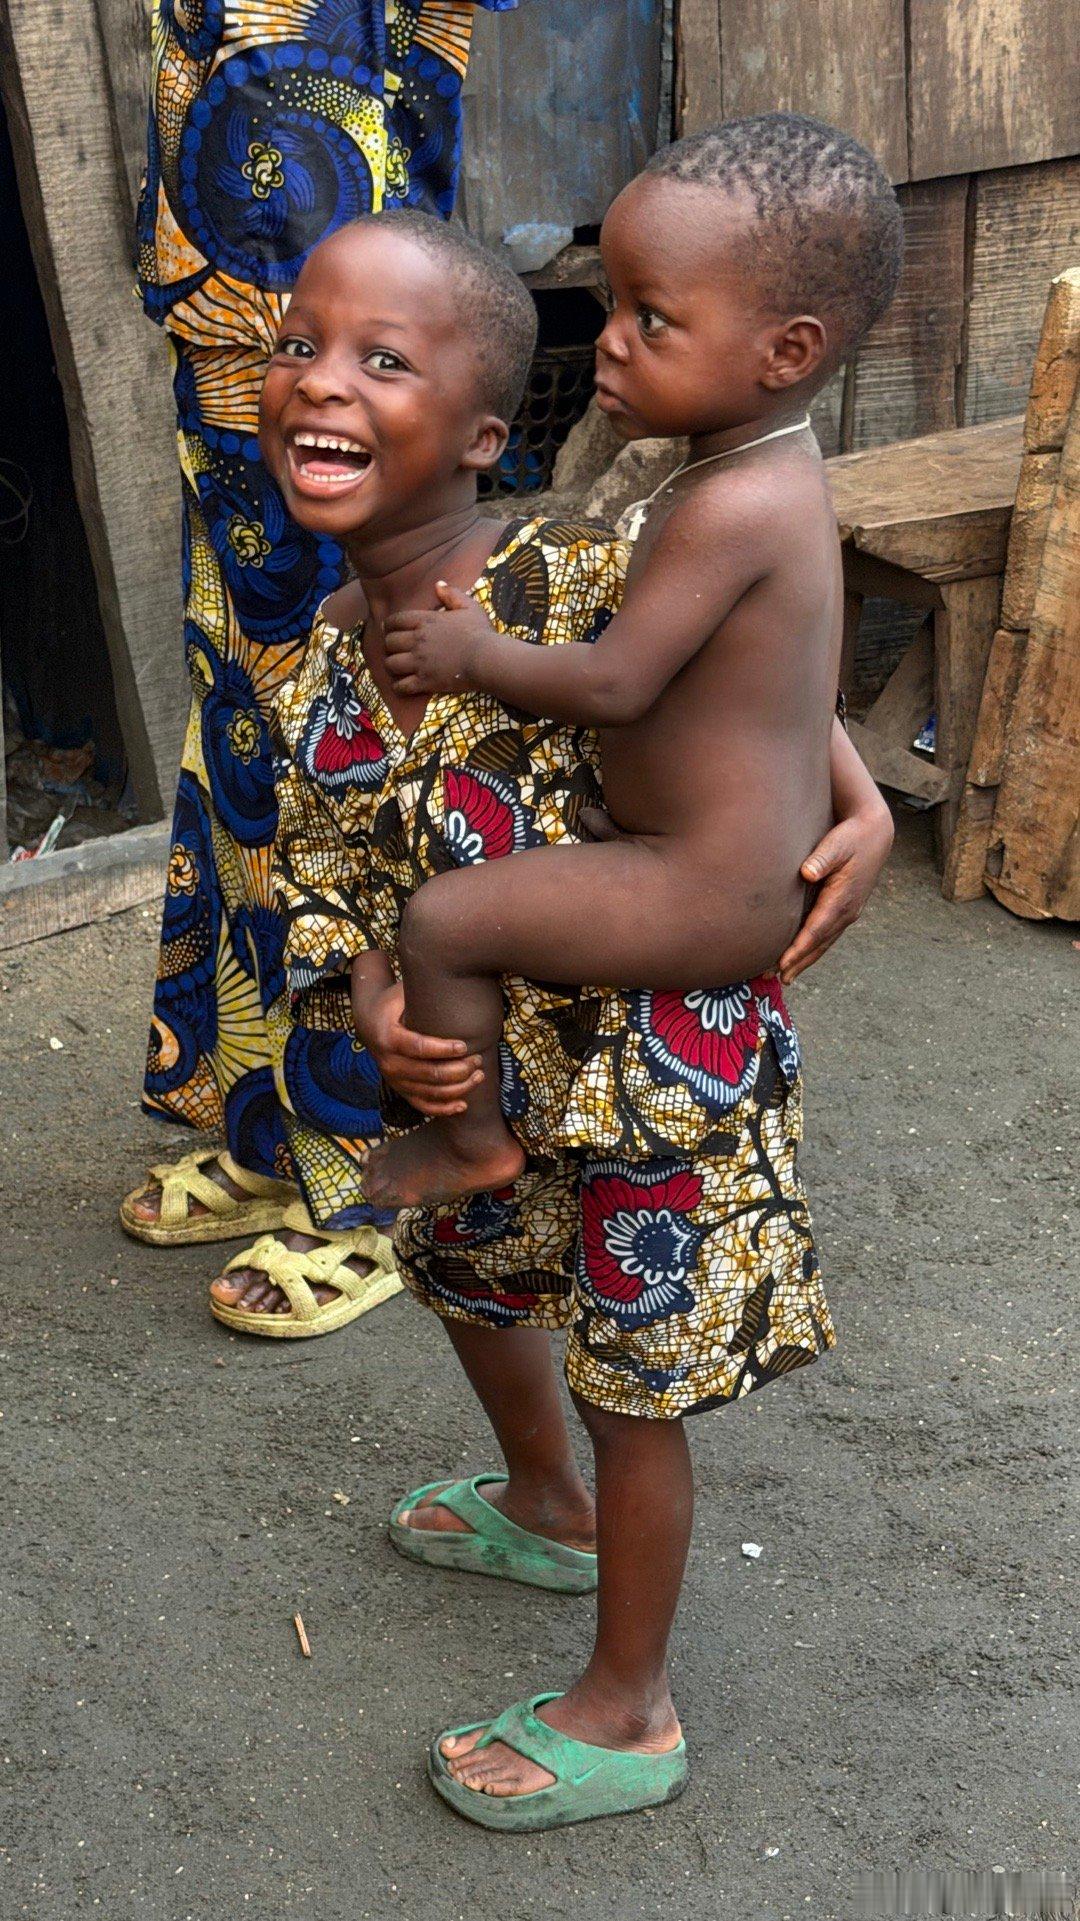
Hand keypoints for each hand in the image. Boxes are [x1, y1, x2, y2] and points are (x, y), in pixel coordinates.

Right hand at [353, 979, 482, 1116]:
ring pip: (429, 1092)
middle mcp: (388, 1063)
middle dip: (457, 1070)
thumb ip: (423, 991)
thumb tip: (454, 978)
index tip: (464, 1045)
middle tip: (478, 1059)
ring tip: (479, 1076)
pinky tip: (463, 1105)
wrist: (368, 1021)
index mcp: (388, 1037)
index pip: (418, 1048)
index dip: (443, 1049)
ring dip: (457, 1088)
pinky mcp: (400, 1089)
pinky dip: (443, 1108)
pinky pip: (422, 1105)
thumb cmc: (393, 1002)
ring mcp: (394, 1079)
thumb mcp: (403, 991)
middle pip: (427, 1074)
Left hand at [383, 582, 495, 695]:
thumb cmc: (480, 632)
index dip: (390, 624)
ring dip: (392, 665)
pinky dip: (399, 687)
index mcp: (425, 621)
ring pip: (391, 664)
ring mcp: (419, 663)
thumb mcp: (469, 607)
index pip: (395, 620)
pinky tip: (402, 685)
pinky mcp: (424, 682)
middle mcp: (417, 641)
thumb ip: (452, 594)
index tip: (390, 628)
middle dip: (390, 645)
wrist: (487, 659)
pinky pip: (401, 686)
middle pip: (389, 642)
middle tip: (396, 648)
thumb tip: (438, 584)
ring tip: (398, 666)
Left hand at [778, 802, 893, 983]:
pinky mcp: (845, 911)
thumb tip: (807, 873)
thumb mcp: (836, 843)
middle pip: (818, 944)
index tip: (781, 963)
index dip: (798, 949)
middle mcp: (847, 912)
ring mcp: (848, 914)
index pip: (816, 930)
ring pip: (823, 944)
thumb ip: (822, 859)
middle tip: (774, 978)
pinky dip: (812, 950)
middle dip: (797, 963)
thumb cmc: (851, 837)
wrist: (875, 835)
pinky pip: (826, 936)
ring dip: (804, 961)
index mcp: (842, 899)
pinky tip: (800, 957)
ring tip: (784, 977)